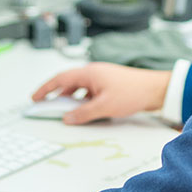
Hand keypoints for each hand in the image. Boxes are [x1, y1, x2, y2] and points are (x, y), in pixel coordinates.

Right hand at [32, 62, 171, 124]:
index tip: (35, 98)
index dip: (46, 88)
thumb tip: (67, 118)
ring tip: (66, 112)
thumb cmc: (132, 92)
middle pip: (68, 83)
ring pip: (80, 88)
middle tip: (46, 107)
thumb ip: (83, 113)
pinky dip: (83, 100)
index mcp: (89, 73)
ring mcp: (101, 78)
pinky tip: (85, 111)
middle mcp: (93, 73)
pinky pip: (89, 92)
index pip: (60, 79)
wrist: (155, 89)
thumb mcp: (104, 106)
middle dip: (57, 95)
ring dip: (71, 99)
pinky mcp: (109, 84)